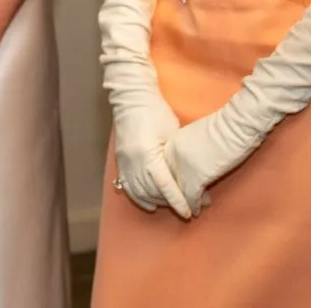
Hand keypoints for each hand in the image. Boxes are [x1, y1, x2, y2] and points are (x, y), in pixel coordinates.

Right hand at [112, 98, 193, 218]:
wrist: (132, 98)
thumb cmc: (156, 111)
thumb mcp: (172, 133)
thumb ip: (176, 156)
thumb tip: (188, 176)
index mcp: (148, 155)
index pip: (165, 186)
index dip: (178, 201)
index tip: (189, 212)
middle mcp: (134, 163)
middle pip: (153, 192)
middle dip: (170, 203)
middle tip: (190, 206)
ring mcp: (125, 163)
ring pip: (140, 192)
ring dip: (156, 201)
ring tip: (171, 206)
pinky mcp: (120, 162)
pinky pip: (128, 187)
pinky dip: (139, 198)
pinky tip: (149, 204)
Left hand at [163, 113, 224, 215]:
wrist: (237, 125)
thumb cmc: (227, 126)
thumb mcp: (200, 136)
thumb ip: (192, 149)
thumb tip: (195, 162)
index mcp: (174, 141)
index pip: (166, 167)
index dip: (172, 180)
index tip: (176, 188)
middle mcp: (173, 154)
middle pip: (169, 180)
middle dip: (174, 194)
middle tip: (180, 203)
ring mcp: (182, 167)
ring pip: (178, 192)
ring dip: (185, 203)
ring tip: (189, 210)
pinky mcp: (194, 179)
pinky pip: (191, 197)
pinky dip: (194, 205)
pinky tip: (196, 211)